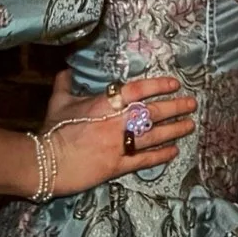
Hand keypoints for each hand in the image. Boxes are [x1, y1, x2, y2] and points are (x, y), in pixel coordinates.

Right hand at [40, 71, 196, 197]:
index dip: (159, 85)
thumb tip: (65, 70)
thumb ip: (65, 85)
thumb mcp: (58, 102)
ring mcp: (119, 144)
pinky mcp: (117, 166)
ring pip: (154, 135)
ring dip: (174, 129)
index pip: (139, 89)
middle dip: (175, 107)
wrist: (45, 162)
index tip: (174, 83)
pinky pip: (144, 160)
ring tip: (190, 125)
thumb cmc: (52, 130)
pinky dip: (161, 155)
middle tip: (192, 104)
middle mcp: (117, 122)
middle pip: (153, 112)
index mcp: (105, 103)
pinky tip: (174, 151)